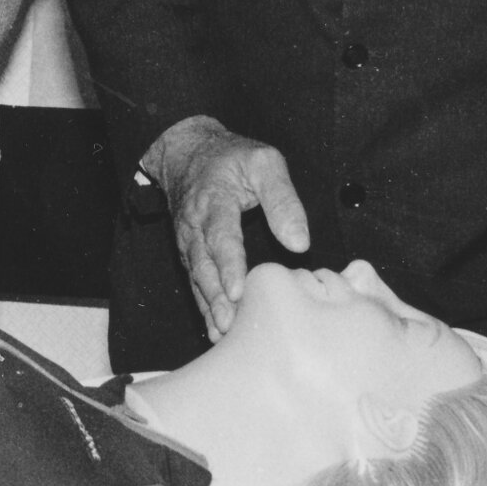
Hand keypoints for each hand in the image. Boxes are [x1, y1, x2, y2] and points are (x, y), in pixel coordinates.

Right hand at [145, 116, 308, 340]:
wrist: (186, 152)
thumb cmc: (232, 158)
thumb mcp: (264, 163)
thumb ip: (283, 199)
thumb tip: (299, 243)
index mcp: (214, 200)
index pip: (221, 236)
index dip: (229, 265)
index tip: (239, 291)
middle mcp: (196, 225)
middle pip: (204, 265)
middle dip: (216, 297)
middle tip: (230, 324)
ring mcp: (189, 241)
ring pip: (197, 278)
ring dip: (209, 306)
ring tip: (222, 333)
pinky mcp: (190, 252)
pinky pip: (195, 281)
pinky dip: (203, 306)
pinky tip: (215, 330)